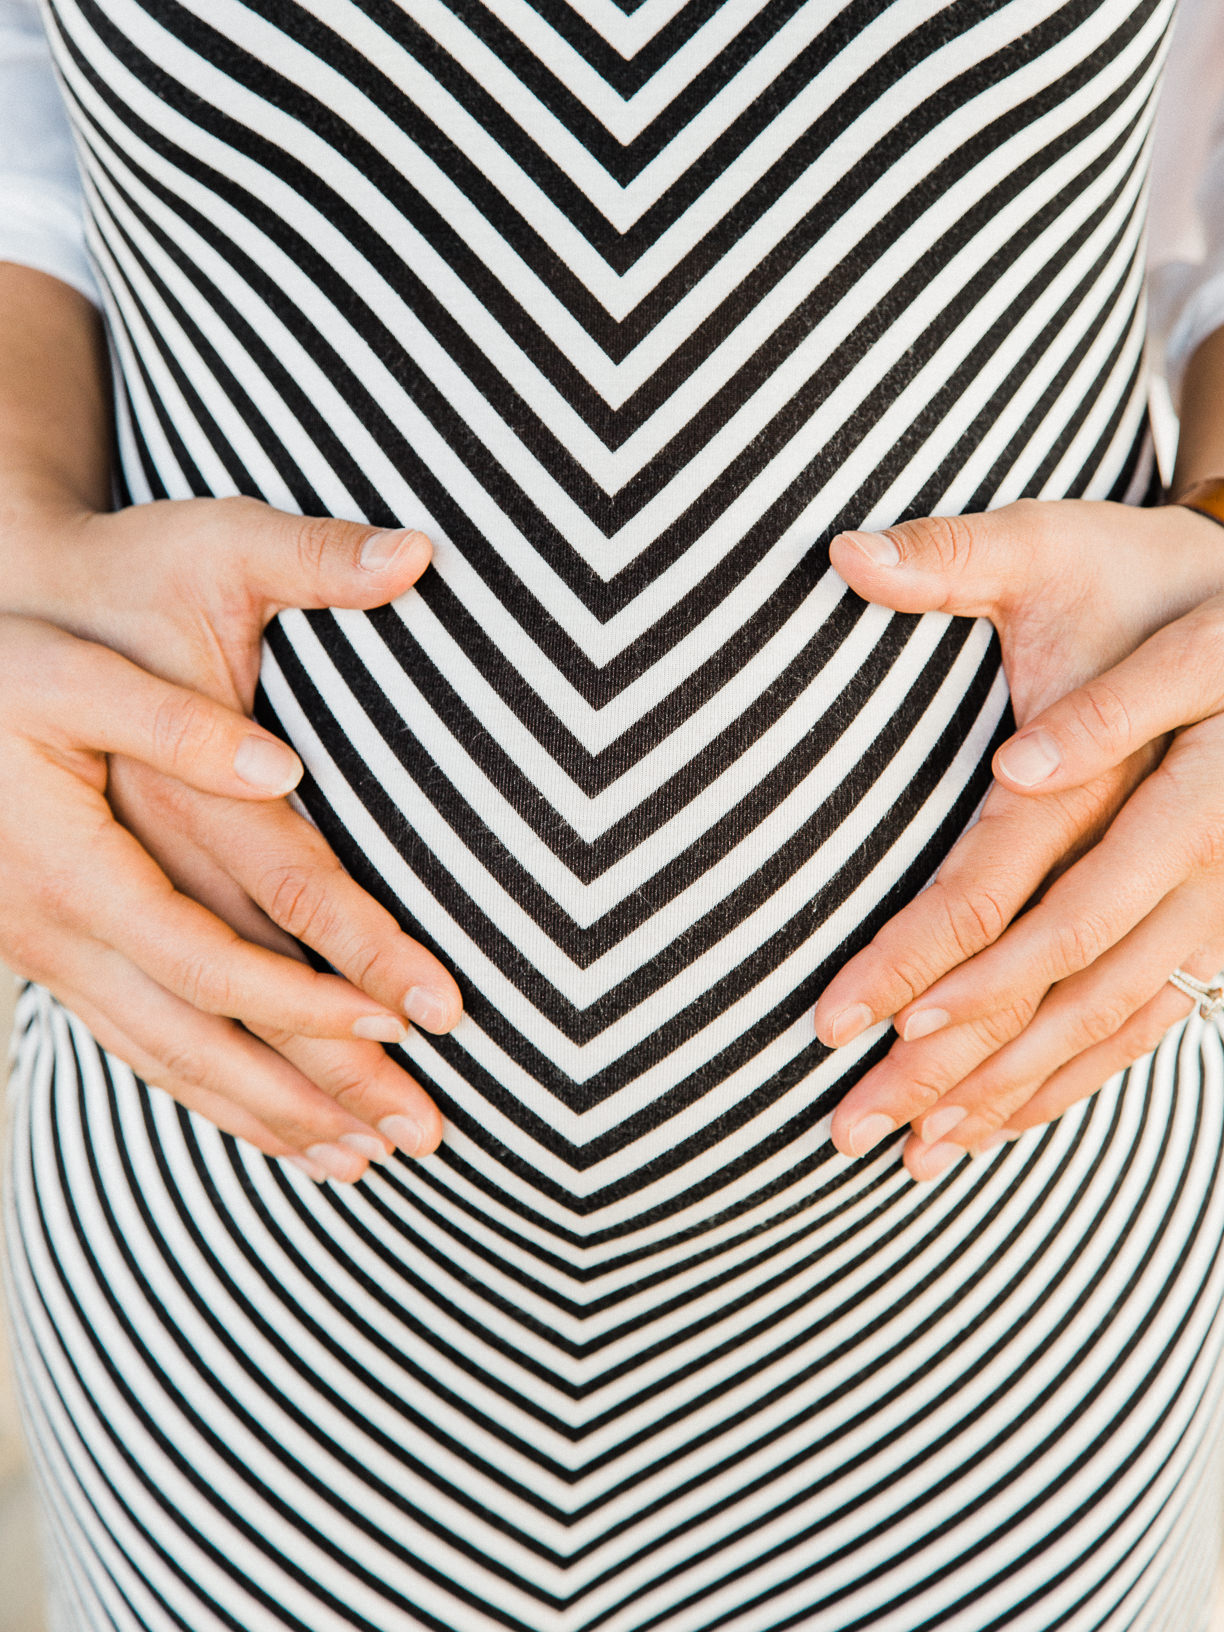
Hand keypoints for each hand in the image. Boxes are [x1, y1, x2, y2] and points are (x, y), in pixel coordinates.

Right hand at [1, 497, 461, 1180]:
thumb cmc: (91, 593)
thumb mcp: (131, 605)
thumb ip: (198, 690)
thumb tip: (298, 744)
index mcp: (82, 844)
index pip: (226, 942)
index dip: (325, 981)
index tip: (420, 1017)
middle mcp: (60, 916)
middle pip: (206, 1029)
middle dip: (321, 1086)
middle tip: (427, 1134)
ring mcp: (52, 943)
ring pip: (171, 1057)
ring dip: (274, 1115)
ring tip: (369, 1164)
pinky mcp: (61, 948)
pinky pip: (142, 1046)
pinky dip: (217, 1094)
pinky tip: (281, 1128)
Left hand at [810, 497, 1223, 1177]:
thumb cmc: (1147, 569)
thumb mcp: (1057, 541)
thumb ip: (956, 555)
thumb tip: (842, 559)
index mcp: (1138, 759)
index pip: (1000, 881)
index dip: (918, 957)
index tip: (838, 1021)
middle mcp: (1191, 848)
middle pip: (1053, 976)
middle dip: (949, 1060)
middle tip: (848, 1124)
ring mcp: (1217, 895)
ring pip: (1106, 1018)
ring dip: (1008, 1092)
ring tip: (912, 1154)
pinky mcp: (1219, 919)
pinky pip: (1149, 1016)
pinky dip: (1074, 1077)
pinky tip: (1006, 1123)